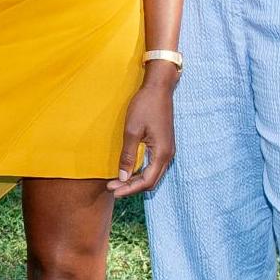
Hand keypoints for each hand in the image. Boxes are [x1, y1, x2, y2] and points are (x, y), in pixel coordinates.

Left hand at [109, 67, 177, 196]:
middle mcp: (168, 155)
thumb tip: (122, 177)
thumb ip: (127, 155)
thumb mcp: (131, 131)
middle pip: (151, 181)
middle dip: (131, 187)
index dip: (129, 189)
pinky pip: (153, 165)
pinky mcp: (163, 145)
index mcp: (162, 153)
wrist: (158, 88)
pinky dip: (140, 171)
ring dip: (135, 180)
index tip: (112, 190)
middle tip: (111, 188)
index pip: (146, 181)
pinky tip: (127, 170)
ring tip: (117, 181)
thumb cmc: (145, 106)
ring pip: (152, 174)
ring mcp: (167, 150)